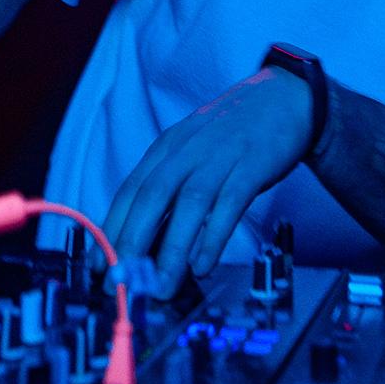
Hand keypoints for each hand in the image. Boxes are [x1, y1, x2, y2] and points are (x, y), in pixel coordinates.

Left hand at [104, 67, 311, 297]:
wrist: (283, 97)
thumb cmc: (232, 134)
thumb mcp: (193, 151)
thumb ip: (172, 187)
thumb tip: (147, 239)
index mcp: (168, 147)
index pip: (131, 189)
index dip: (112, 228)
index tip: (101, 266)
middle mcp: (188, 150)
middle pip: (153, 195)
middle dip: (133, 240)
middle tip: (124, 282)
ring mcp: (220, 156)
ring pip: (189, 202)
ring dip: (173, 248)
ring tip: (162, 286)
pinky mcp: (252, 164)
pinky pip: (230, 202)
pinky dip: (214, 235)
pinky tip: (203, 264)